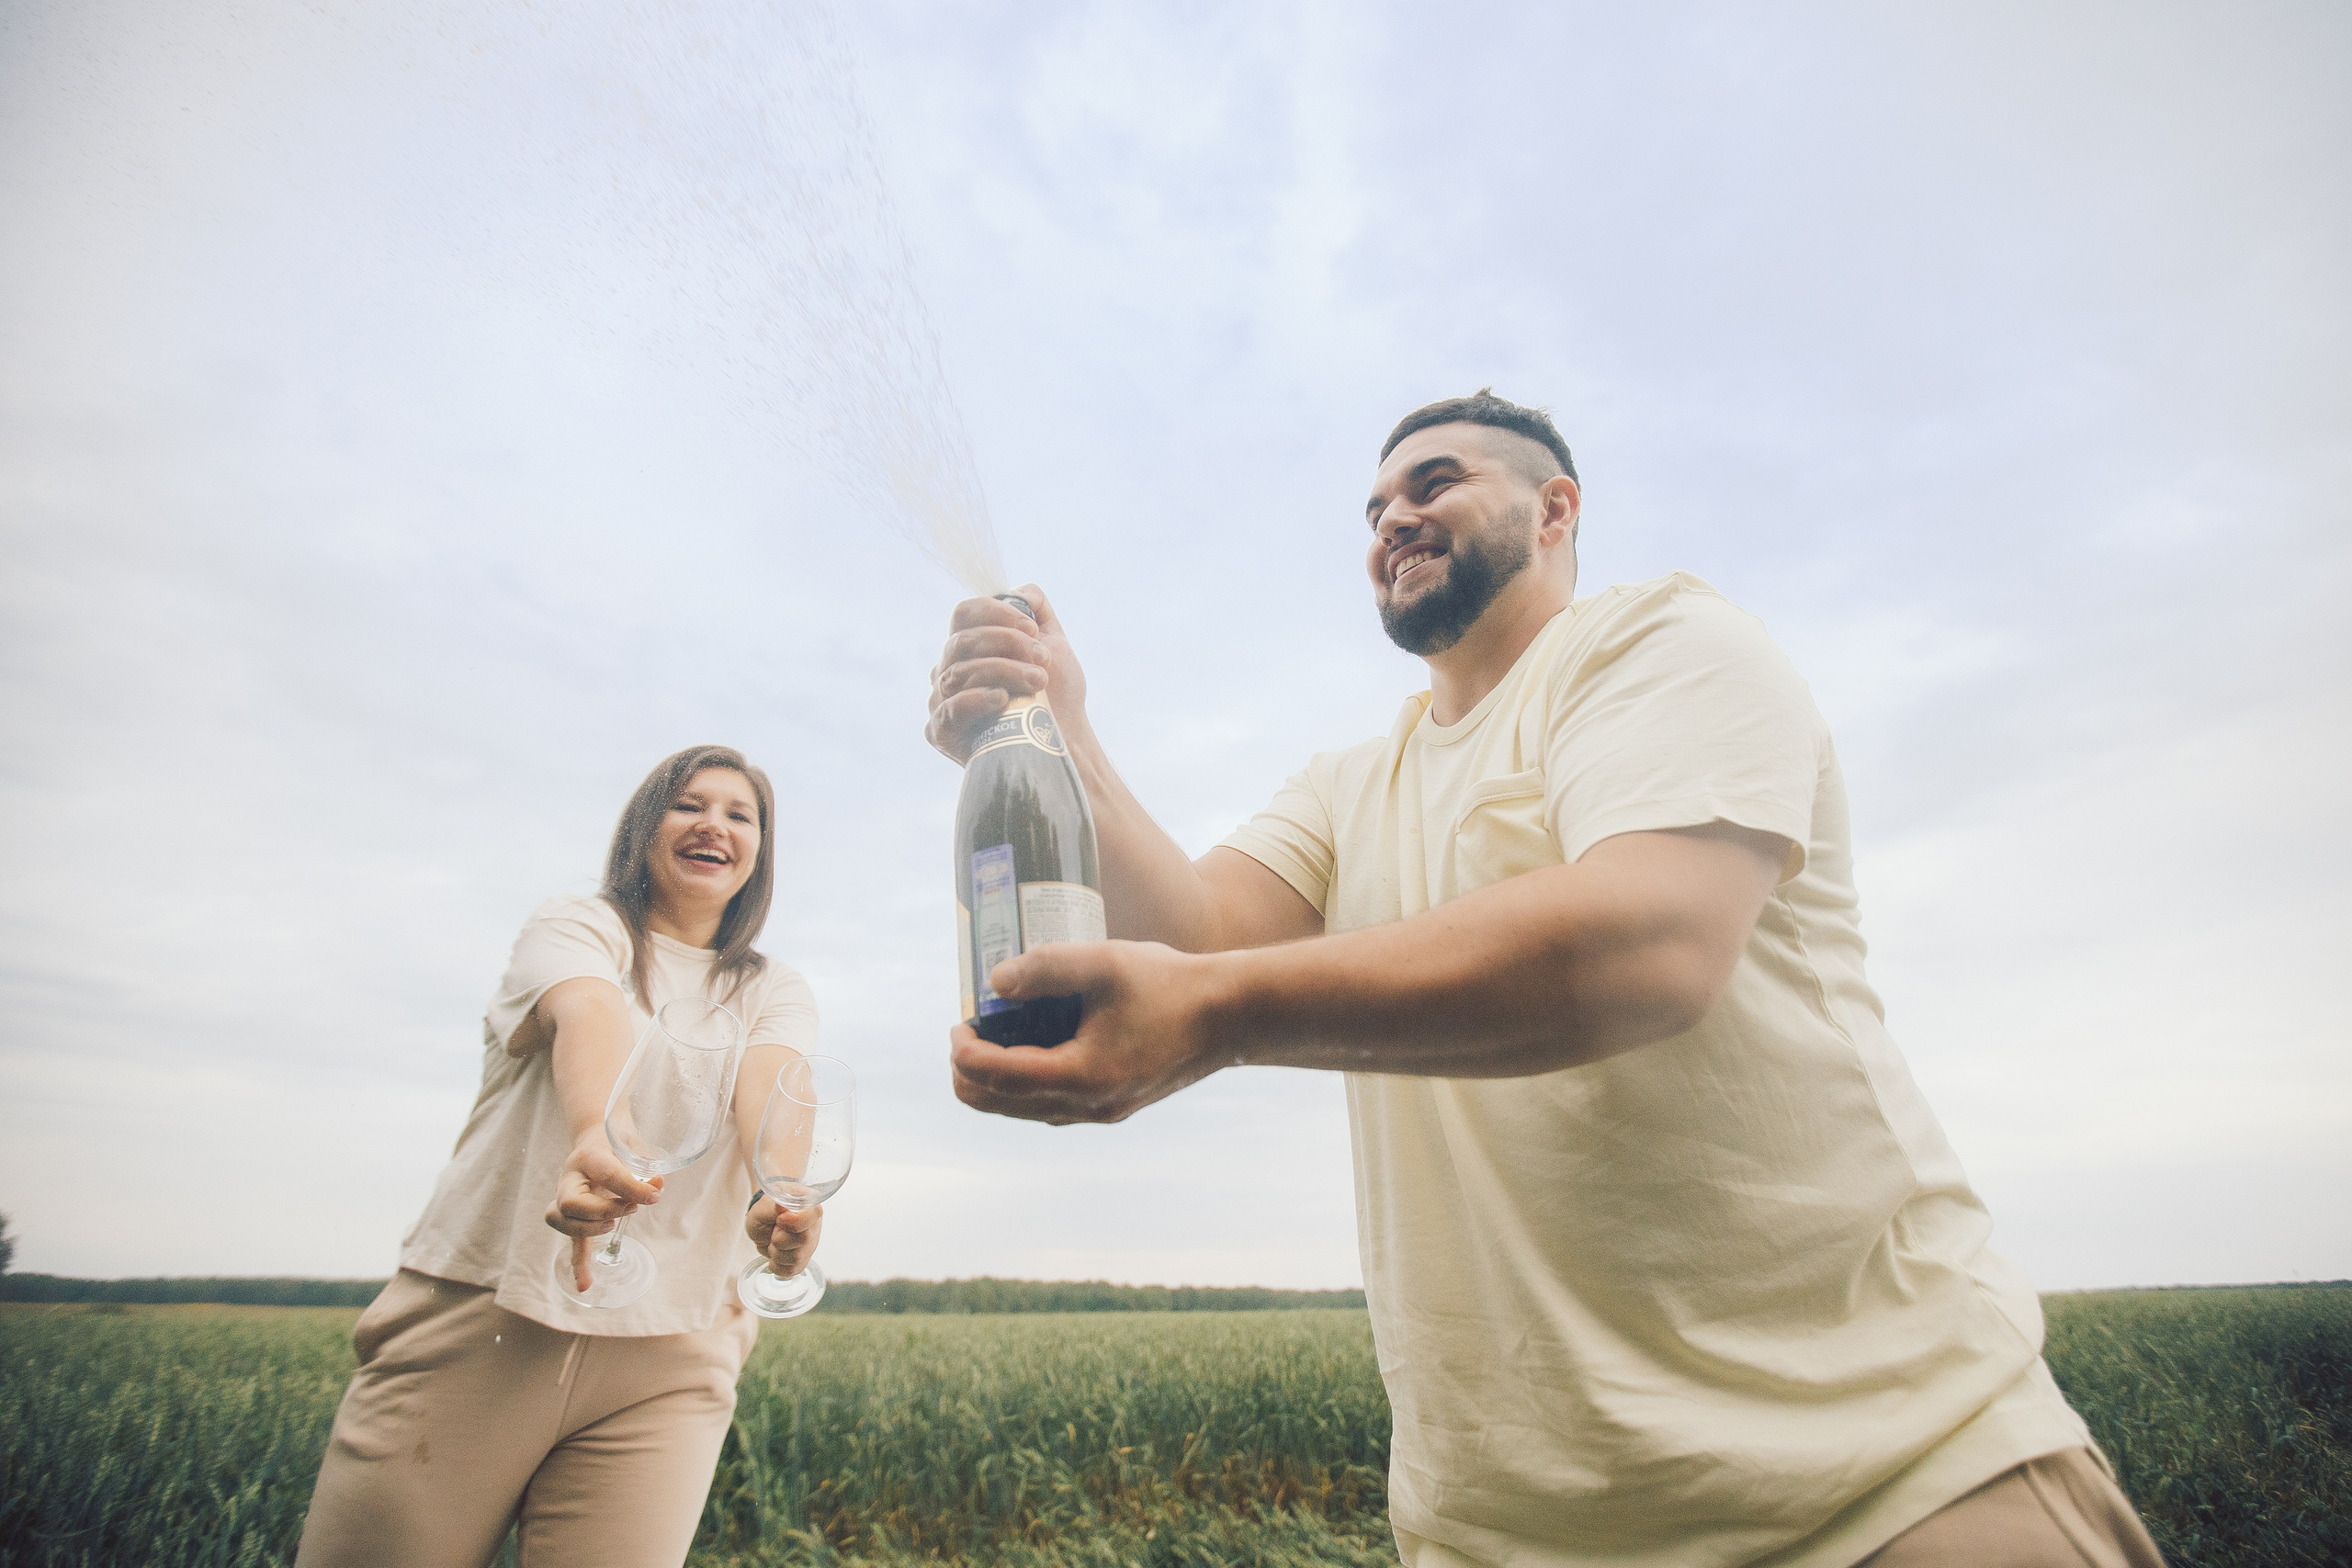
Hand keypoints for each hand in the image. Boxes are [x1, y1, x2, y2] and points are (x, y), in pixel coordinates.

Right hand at [545, 1137, 661, 1293]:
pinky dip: (579, 1263)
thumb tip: (658, 1185)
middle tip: (631, 1208)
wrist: (595, 1140)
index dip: (631, 1187)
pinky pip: (571, 1241)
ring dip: (590, 1229)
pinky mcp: (572, 1217)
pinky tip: (585, 1284)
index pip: (606, 1173)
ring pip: (564, 1220)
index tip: (655, 1195)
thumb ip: (646, 1167)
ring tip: (612, 1227)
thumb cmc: (617, 1144)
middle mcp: (569, 1178)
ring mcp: (565, 1198)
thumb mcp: (633, 1147)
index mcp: (588, 1156)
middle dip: (604, 1211)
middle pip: (573, 1203)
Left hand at [746, 1197, 823, 1275]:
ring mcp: (810, 1245)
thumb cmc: (765, 1211)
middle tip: (773, 1230)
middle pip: (803, 1239)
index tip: (779, 1220)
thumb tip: (782, 1206)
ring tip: (773, 1241)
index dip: (792, 1222)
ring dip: (776, 1252)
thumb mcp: (764, 1206)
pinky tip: (776, 1252)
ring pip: (796, 1257)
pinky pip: (791, 1270)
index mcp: (809, 1206)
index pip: (811, 1217)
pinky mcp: (803, 1261)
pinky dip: (777, 1264)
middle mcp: (814, 1226)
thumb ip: (774, 1206)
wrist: (762, 1222)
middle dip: (780, 1238)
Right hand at [926, 583, 1089, 761]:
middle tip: (1043, 657)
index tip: (1032, 629)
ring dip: (1005, 670)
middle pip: (962, 641)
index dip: (995, 613)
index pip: (964, 614)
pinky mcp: (940, 732)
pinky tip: (1003, 698)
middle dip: (1007, 643)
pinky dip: (978, 698)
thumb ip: (1037, 612)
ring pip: (960, 672)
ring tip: (1039, 681)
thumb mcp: (1053, 646)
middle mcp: (948, 670)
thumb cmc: (1056, 697)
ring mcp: (940, 700)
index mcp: (969, 648)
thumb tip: (1022, 593)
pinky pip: (950, 707)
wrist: (1063, 742)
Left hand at [950, 940, 1231, 1123]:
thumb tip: (994, 980)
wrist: (1231, 1016)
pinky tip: (1033, 1051)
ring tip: (993, 1038)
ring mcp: (1103, 1111)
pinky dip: (1029, 1085)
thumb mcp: (1104, 963)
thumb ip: (1046, 966)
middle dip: (971, 1073)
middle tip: (965, 1033)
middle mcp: (1088, 1106)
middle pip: (1002, 1105)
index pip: (997, 1077)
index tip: (957, 1021)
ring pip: (1027, 1111)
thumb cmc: (1171, 984)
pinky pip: (1054, 1106)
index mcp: (1081, 1077)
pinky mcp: (1116, 1105)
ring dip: (999, 1081)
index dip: (964, 1053)